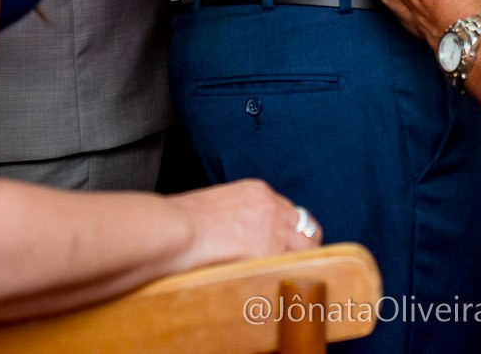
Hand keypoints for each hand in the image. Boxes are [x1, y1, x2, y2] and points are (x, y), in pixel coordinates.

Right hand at [169, 179, 321, 269]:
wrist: (173, 229)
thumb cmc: (178, 221)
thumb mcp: (211, 206)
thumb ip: (231, 217)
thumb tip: (230, 236)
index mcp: (256, 191)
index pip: (286, 211)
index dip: (285, 231)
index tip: (279, 245)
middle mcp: (271, 206)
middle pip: (305, 227)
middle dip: (300, 245)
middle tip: (289, 265)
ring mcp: (275, 229)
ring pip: (307, 247)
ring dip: (299, 262)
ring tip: (288, 280)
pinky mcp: (271, 252)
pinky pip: (294, 266)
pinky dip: (289, 276)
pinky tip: (280, 288)